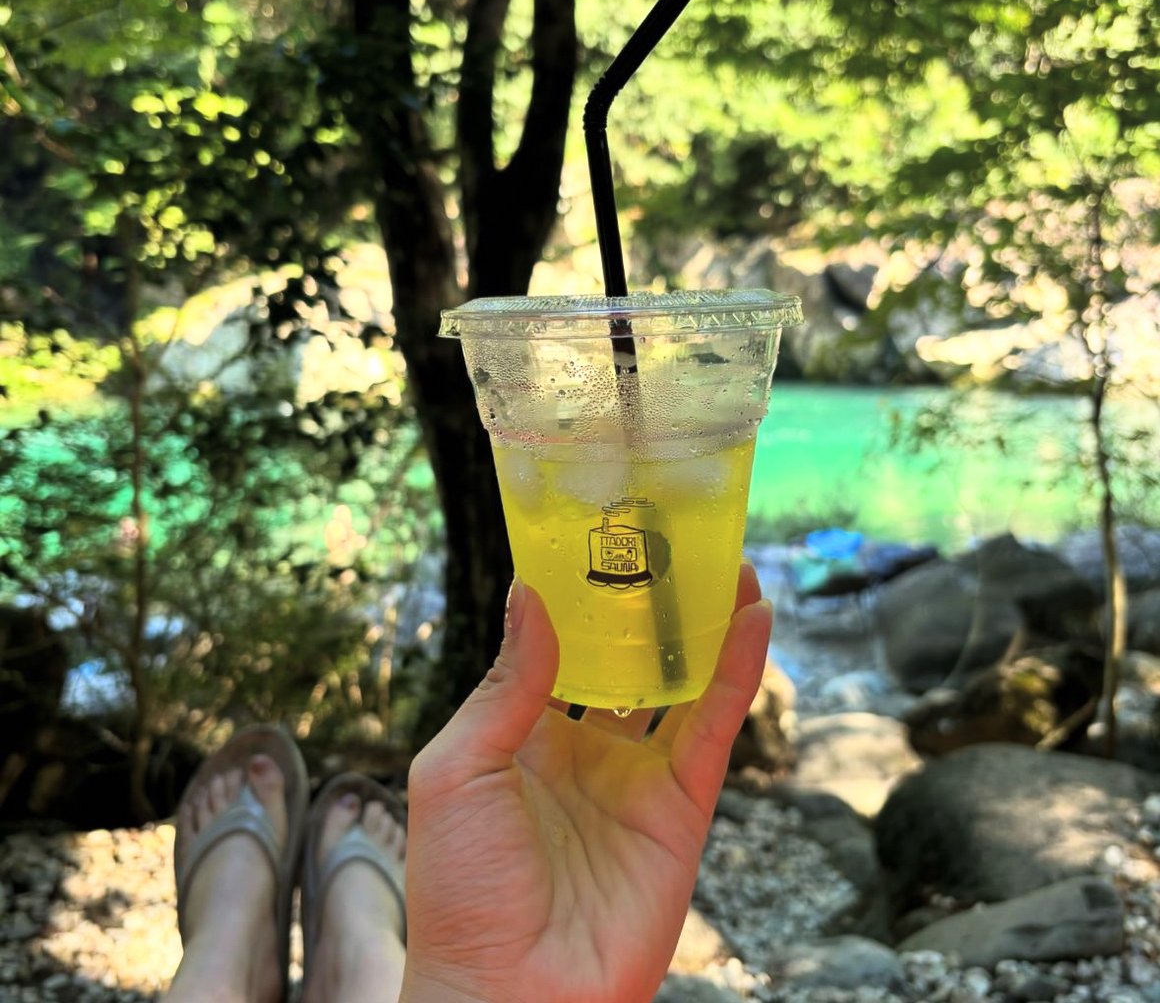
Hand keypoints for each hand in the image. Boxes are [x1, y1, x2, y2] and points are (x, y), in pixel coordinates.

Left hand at [401, 565, 771, 1002]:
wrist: (509, 994)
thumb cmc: (459, 888)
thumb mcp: (457, 769)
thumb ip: (505, 685)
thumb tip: (532, 595)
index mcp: (520, 733)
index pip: (558, 647)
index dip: (580, 597)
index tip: (599, 538)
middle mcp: (582, 747)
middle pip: (626, 658)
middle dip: (650, 606)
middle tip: (674, 542)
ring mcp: (634, 777)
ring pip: (678, 684)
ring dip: (703, 627)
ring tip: (727, 563)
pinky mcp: (680, 809)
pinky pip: (712, 728)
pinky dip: (735, 673)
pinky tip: (752, 619)